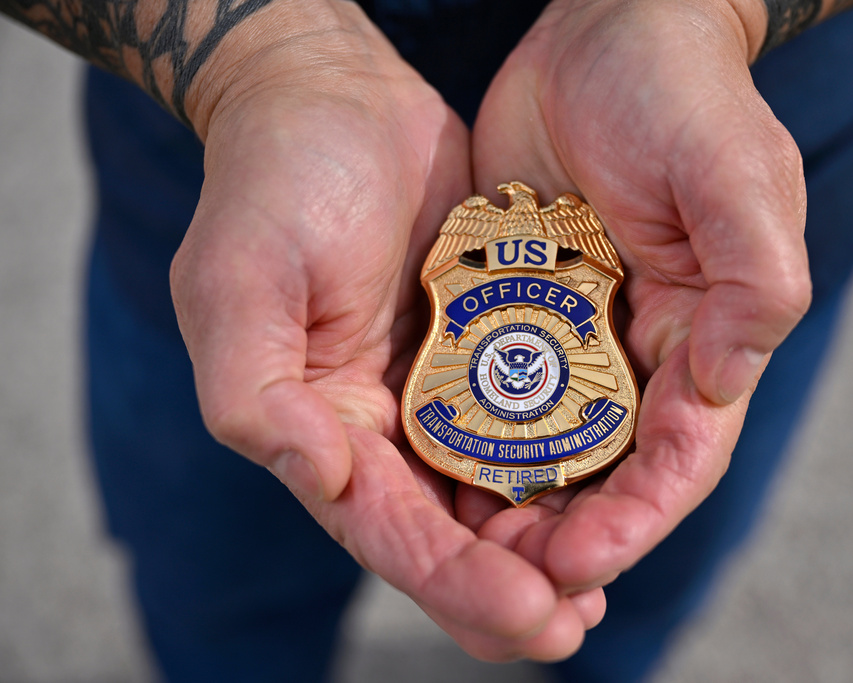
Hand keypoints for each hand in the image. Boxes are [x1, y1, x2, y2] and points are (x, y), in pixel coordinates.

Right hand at [169, 1, 599, 660]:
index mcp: (325, 427)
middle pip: (449, 534)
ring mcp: (442, 389)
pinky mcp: (490, 344)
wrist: (333, 99)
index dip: (454, 582)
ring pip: (497, 491)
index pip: (390, 530)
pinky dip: (567, 463)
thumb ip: (255, 397)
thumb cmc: (273, 185)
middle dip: (508, 588)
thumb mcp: (238, 286)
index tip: (529, 615)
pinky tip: (613, 490)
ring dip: (547, 544)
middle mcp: (386, 425)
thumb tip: (320, 479)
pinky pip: (534, 417)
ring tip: (602, 588)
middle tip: (575, 628)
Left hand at [464, 0, 810, 594]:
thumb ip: (753, 278)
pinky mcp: (513, 308)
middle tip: (509, 588)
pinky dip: (468, 440)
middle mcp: (639, 352)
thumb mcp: (735, 172)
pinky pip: (489, 390)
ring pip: (543, 448)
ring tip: (461, 558)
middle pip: (607, 474)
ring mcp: (572, 336)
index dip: (636, 521)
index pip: (678, 458)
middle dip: (565, 537)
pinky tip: (427, 477)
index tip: (580, 564)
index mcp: (703, 335)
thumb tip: (720, 383)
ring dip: (510, 507)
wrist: (604, 27)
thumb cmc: (680, 92)